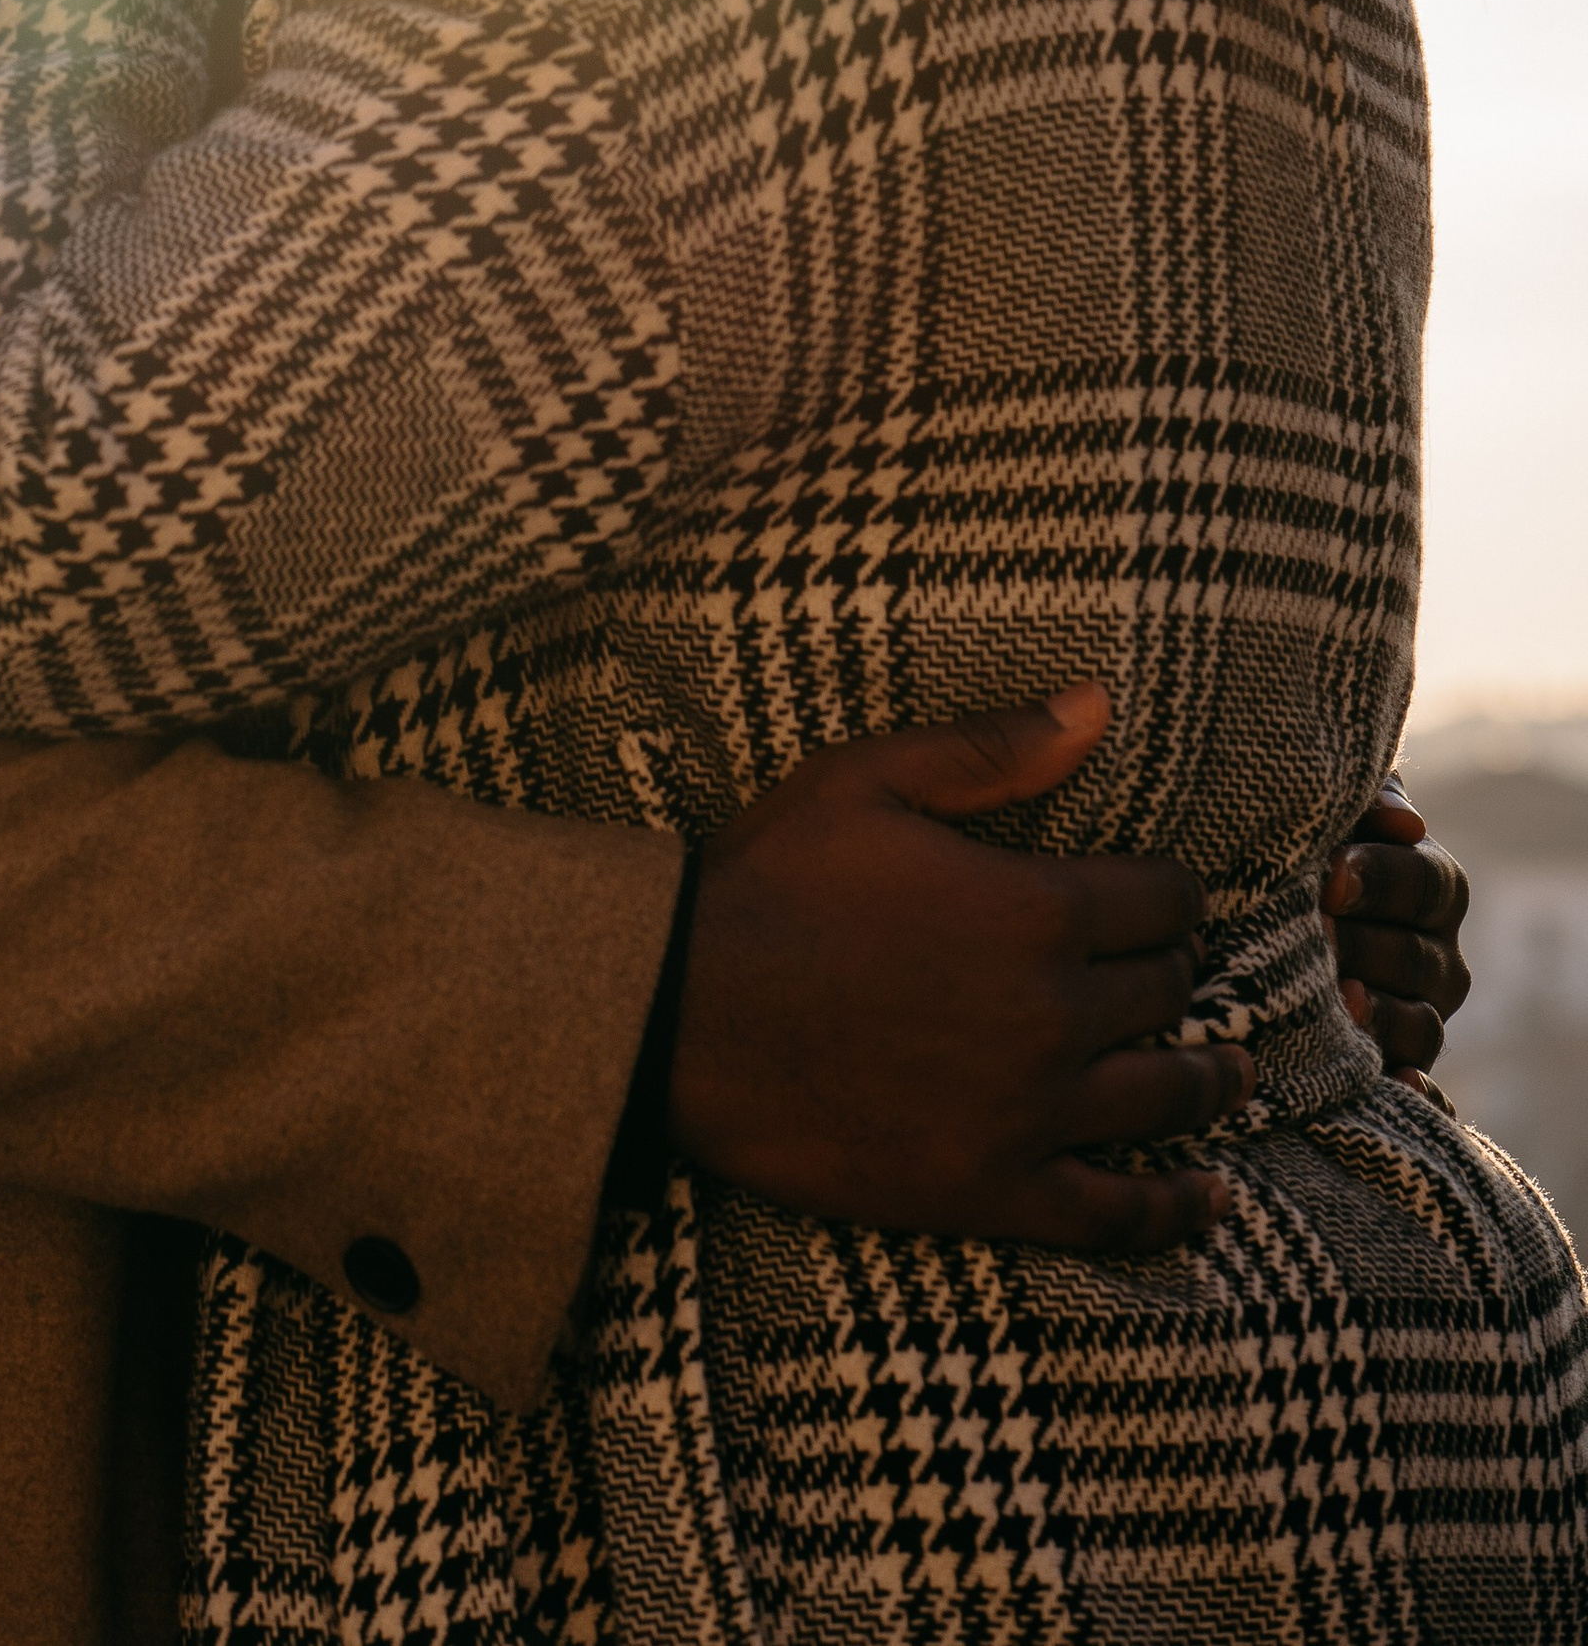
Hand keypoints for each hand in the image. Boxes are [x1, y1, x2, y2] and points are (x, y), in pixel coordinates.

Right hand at [668, 681, 1248, 1253]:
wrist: (681, 1015)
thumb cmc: (771, 883)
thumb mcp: (872, 781)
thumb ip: (995, 749)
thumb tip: (1099, 702)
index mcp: (1037, 909)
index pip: (1162, 900)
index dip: (1172, 894)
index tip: (1166, 899)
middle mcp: (1055, 1014)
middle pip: (1166, 993)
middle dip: (1180, 976)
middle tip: (1182, 975)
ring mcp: (1029, 1111)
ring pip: (1162, 1097)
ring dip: (1209, 1082)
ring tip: (1234, 1075)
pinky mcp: (992, 1189)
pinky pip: (1113, 1213)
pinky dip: (1172, 1210)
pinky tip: (1210, 1204)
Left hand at [1324, 781, 1470, 1078]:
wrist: (1280, 911)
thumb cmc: (1311, 848)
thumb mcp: (1337, 816)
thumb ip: (1366, 802)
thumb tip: (1406, 822)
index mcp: (1434, 887)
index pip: (1424, 882)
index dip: (1378, 878)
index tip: (1327, 877)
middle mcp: (1440, 957)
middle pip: (1416, 956)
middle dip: (1363, 945)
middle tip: (1313, 936)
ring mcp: (1424, 1016)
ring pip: (1421, 1025)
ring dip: (1383, 1016)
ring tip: (1343, 1001)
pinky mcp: (1401, 1067)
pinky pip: (1424, 1090)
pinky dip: (1416, 1095)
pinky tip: (1393, 1084)